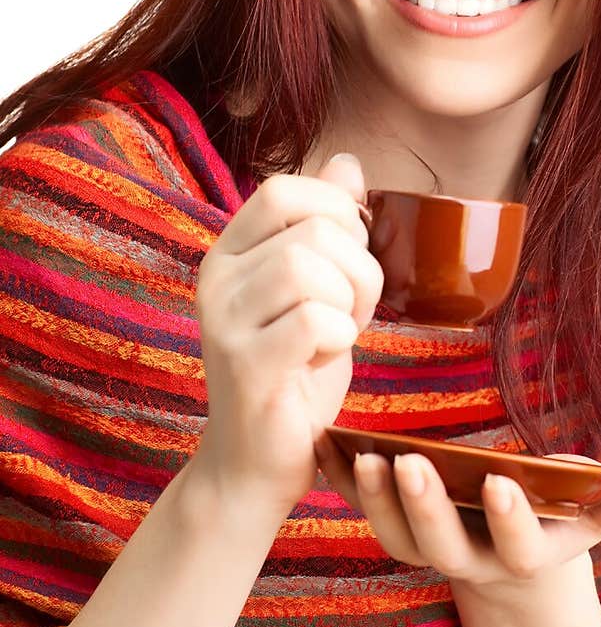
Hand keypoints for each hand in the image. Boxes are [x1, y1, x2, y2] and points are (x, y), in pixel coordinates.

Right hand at [190, 155, 383, 529]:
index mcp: (231, 252)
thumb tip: (348, 162)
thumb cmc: (294, 375)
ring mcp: (224, 321)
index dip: (336, 214)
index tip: (348, 261)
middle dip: (357, 269)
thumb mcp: (317, 291)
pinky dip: (339, 339)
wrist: (257, 463)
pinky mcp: (245, 365)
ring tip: (336, 336)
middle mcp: (216, 278)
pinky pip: (314, 320)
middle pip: (312, 229)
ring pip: (311, 269)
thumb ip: (326, 227)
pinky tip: (322, 359)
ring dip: (348, 304)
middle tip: (350, 312)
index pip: (284, 189)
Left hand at [314, 437, 600, 588]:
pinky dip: (341, 481)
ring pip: (396, 536)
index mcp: (523, 557)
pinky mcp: (396, 529)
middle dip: (425, 507)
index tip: (498, 482)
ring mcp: (428, 549)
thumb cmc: (558, 520)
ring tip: (363, 455)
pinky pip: (364, 509)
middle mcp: (470, 562)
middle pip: (442, 546)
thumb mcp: (593, 518)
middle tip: (408, 463)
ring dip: (376, 499)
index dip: (509, 519)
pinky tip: (324, 443)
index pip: (517, 547)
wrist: (512, 560)